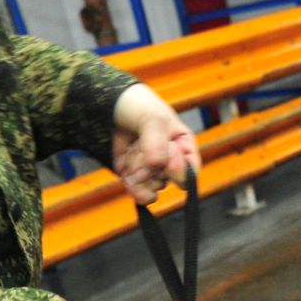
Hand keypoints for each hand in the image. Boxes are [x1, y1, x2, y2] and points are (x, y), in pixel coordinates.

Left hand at [112, 82, 198, 204]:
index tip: (165, 157)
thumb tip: (158, 165)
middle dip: (151, 167)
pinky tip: (129, 176)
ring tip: (132, 153)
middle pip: (168, 180)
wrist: (110, 106)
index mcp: (183, 146)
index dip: (177, 168)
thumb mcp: (152, 118)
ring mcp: (153, 171)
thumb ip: (157, 141)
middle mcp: (171, 162)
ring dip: (139, 174)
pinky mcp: (136, 177)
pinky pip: (140, 194)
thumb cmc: (138, 106)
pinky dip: (134, 189)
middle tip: (140, 147)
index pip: (190, 170)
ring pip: (153, 188)